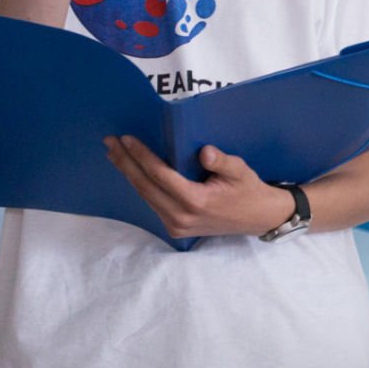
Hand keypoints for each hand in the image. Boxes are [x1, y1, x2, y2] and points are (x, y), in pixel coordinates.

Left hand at [103, 136, 290, 238]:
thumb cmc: (249, 190)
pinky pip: (153, 203)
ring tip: (115, 154)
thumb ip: (222, 161)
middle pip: (145, 186)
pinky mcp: (176, 228)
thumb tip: (203, 151)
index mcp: (196, 201)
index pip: (160, 175)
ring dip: (129, 174)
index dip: (141, 156)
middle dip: (125, 163)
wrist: (258, 218)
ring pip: (145, 196)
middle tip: (109, 143)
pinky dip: (141, 185)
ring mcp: (176, 225)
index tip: (126, 139)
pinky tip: (132, 172)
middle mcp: (181, 216)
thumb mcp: (241, 171)